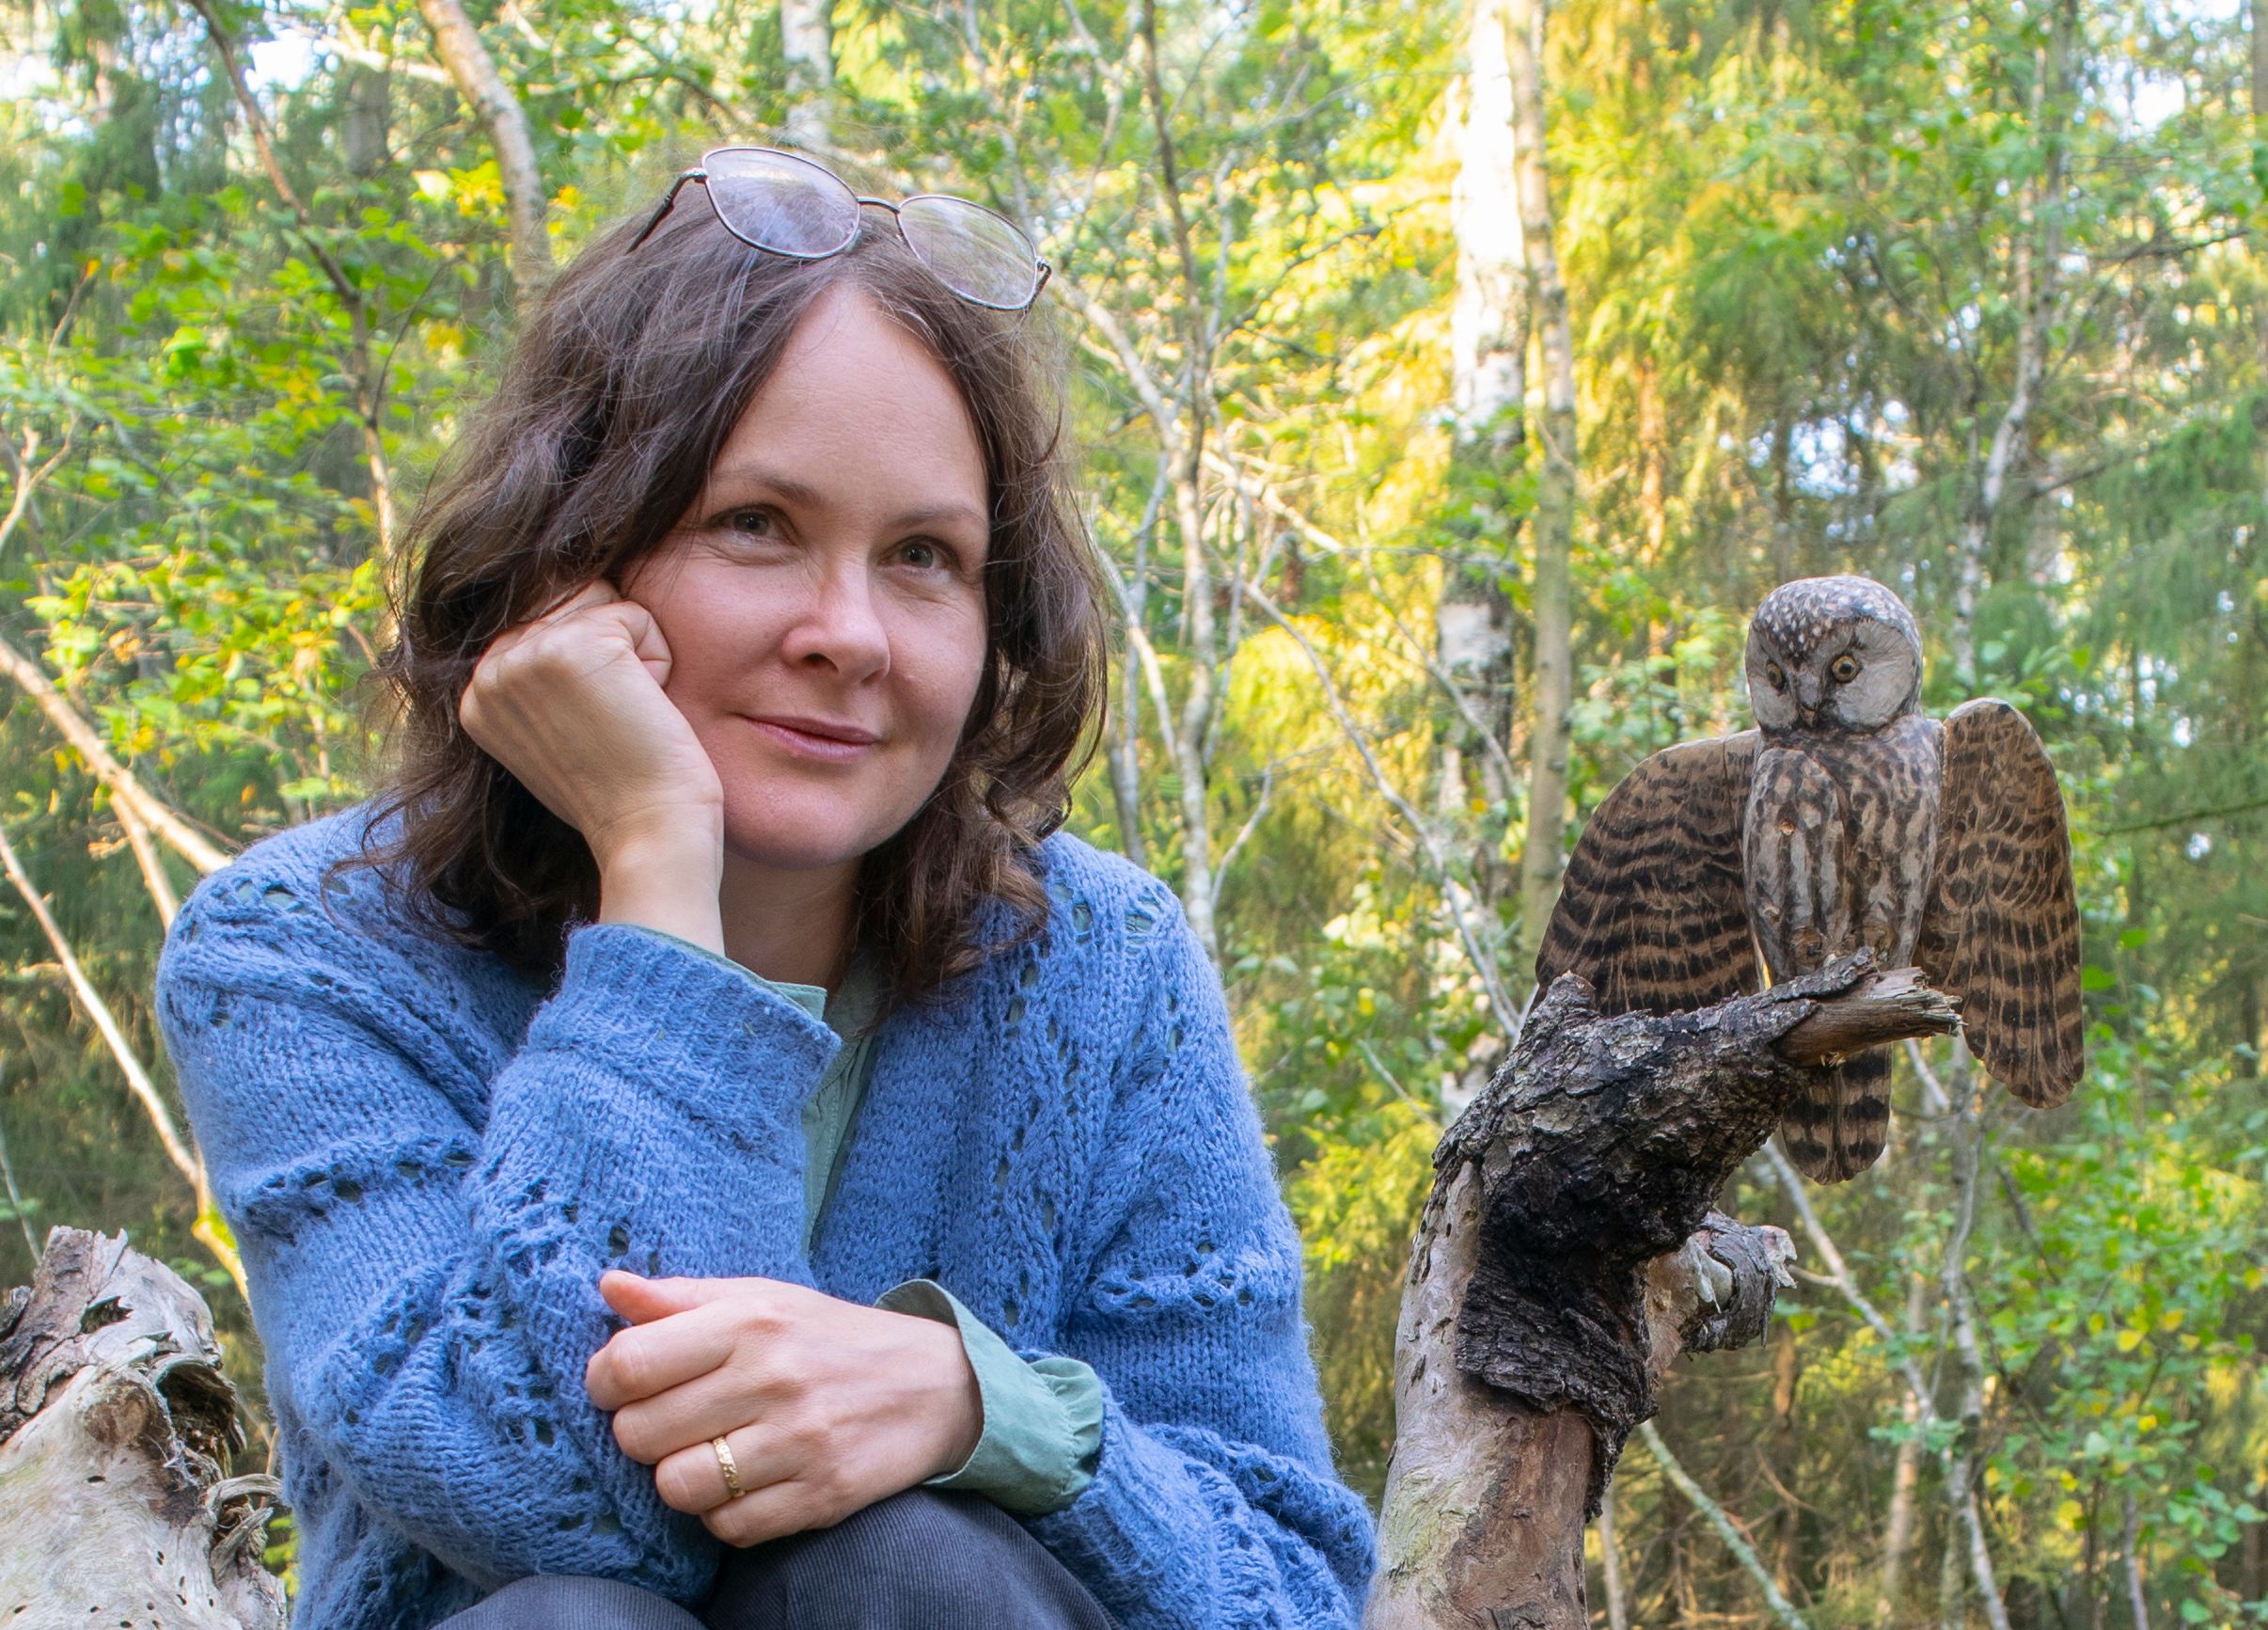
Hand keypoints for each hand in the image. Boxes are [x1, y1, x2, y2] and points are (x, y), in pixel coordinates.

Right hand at [456, 580, 725, 872]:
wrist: (649, 833)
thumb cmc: (620, 792)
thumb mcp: (554, 733)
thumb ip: (539, 681)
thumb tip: (566, 609)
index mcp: (477, 695)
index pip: (544, 624)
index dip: (593, 669)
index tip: (594, 731)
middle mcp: (489, 672)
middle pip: (574, 603)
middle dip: (614, 656)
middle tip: (614, 724)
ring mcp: (526, 656)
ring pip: (604, 603)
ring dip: (636, 655)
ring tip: (626, 715)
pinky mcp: (575, 644)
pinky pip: (638, 616)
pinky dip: (659, 661)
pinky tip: (643, 711)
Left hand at [584, 1271, 983, 1546]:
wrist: (935, 1383)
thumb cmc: (828, 1336)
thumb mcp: (762, 1298)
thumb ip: (682, 1298)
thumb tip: (609, 1285)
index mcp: (749, 1321)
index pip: (629, 1364)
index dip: (603, 1382)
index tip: (620, 1385)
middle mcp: (772, 1378)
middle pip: (640, 1434)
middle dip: (641, 1434)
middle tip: (672, 1422)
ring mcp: (798, 1441)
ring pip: (678, 1488)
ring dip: (680, 1478)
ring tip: (706, 1455)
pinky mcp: (821, 1496)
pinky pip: (729, 1527)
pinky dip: (724, 1513)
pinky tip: (745, 1482)